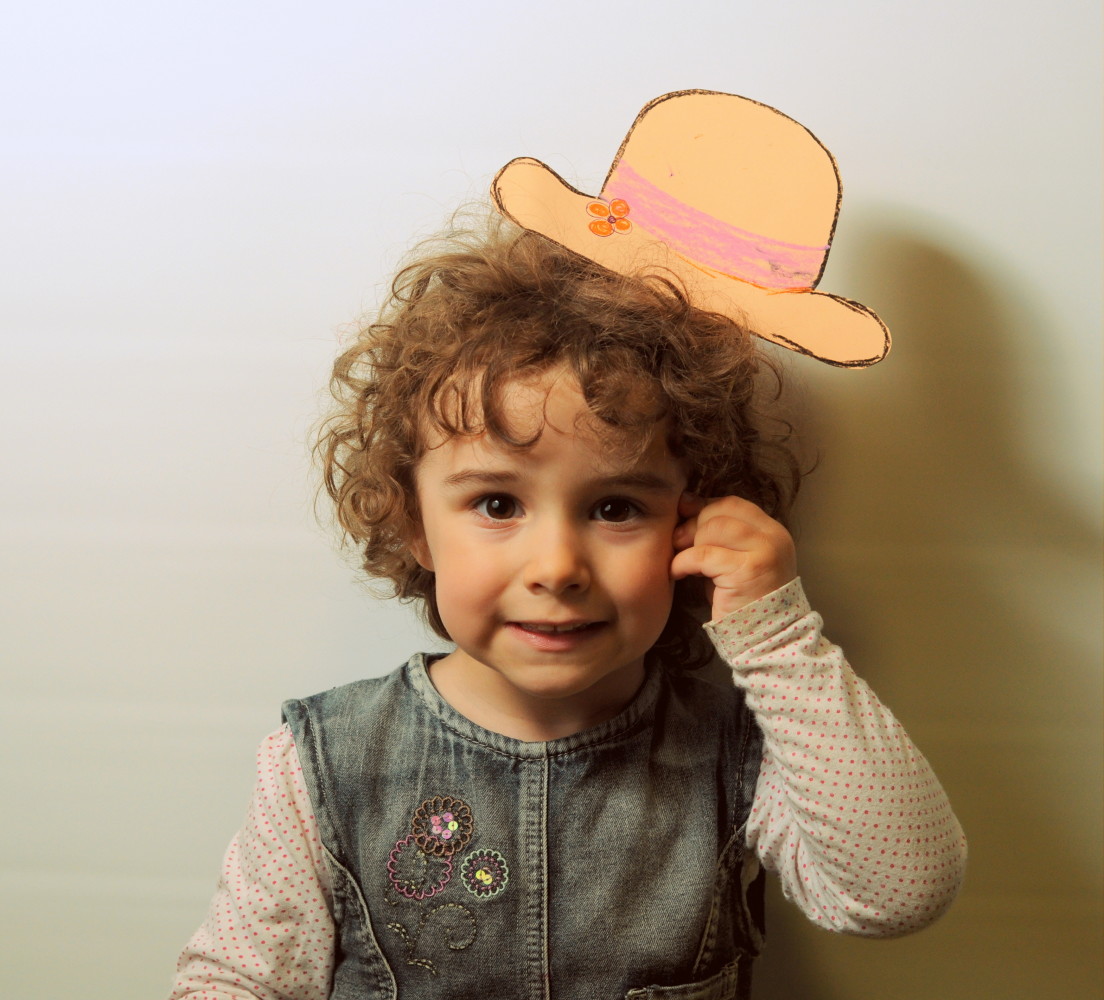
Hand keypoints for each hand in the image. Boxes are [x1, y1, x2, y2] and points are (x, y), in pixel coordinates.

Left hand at [671, 493, 797, 619]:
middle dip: (693, 525)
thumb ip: (718, 536)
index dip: (703, 506)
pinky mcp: (747, 570)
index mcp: (772, 532)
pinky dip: (683, 562)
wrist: (766, 640)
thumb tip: (686, 502)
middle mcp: (773, 538)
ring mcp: (763, 552)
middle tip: (678, 543)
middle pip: (721, 512)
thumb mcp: (734, 561)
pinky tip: (677, 573)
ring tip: (681, 560)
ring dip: (689, 543)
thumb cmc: (743, 602)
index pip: (733, 504)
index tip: (683, 516)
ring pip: (713, 528)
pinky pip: (703, 554)